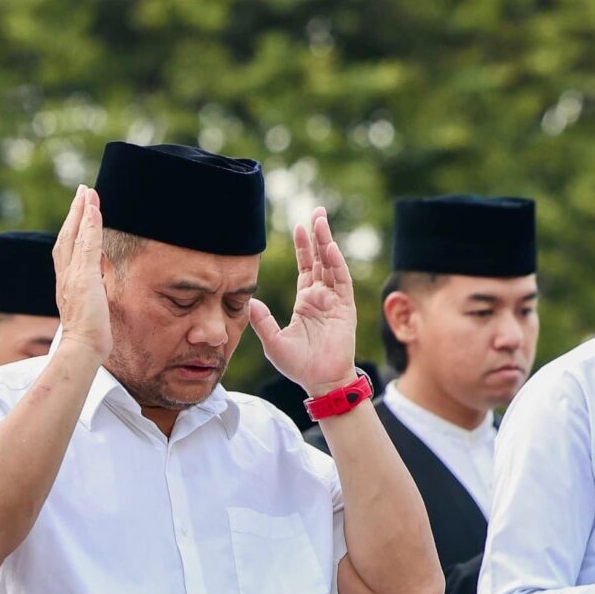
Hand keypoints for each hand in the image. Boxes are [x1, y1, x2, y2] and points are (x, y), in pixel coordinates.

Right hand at [52, 184, 110, 359]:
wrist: (81, 349)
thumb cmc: (87, 338)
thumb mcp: (88, 311)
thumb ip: (90, 295)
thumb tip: (97, 290)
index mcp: (65, 284)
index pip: (67, 250)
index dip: (72, 229)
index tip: (79, 212)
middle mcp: (65, 276)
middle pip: (66, 237)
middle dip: (74, 213)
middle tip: (82, 192)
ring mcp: (72, 275)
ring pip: (74, 236)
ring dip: (82, 211)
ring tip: (88, 192)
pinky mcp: (84, 277)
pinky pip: (86, 244)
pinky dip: (89, 224)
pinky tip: (94, 208)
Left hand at [249, 210, 358, 393]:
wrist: (319, 381)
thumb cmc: (298, 365)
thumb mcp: (273, 341)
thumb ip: (262, 321)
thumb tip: (249, 302)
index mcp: (305, 301)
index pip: (305, 267)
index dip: (303, 247)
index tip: (299, 226)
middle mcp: (321, 297)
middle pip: (320, 259)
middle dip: (318, 235)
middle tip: (317, 212)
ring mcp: (334, 301)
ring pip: (331, 264)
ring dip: (326, 242)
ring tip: (321, 220)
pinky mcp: (345, 308)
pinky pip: (341, 281)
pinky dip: (336, 264)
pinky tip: (329, 248)